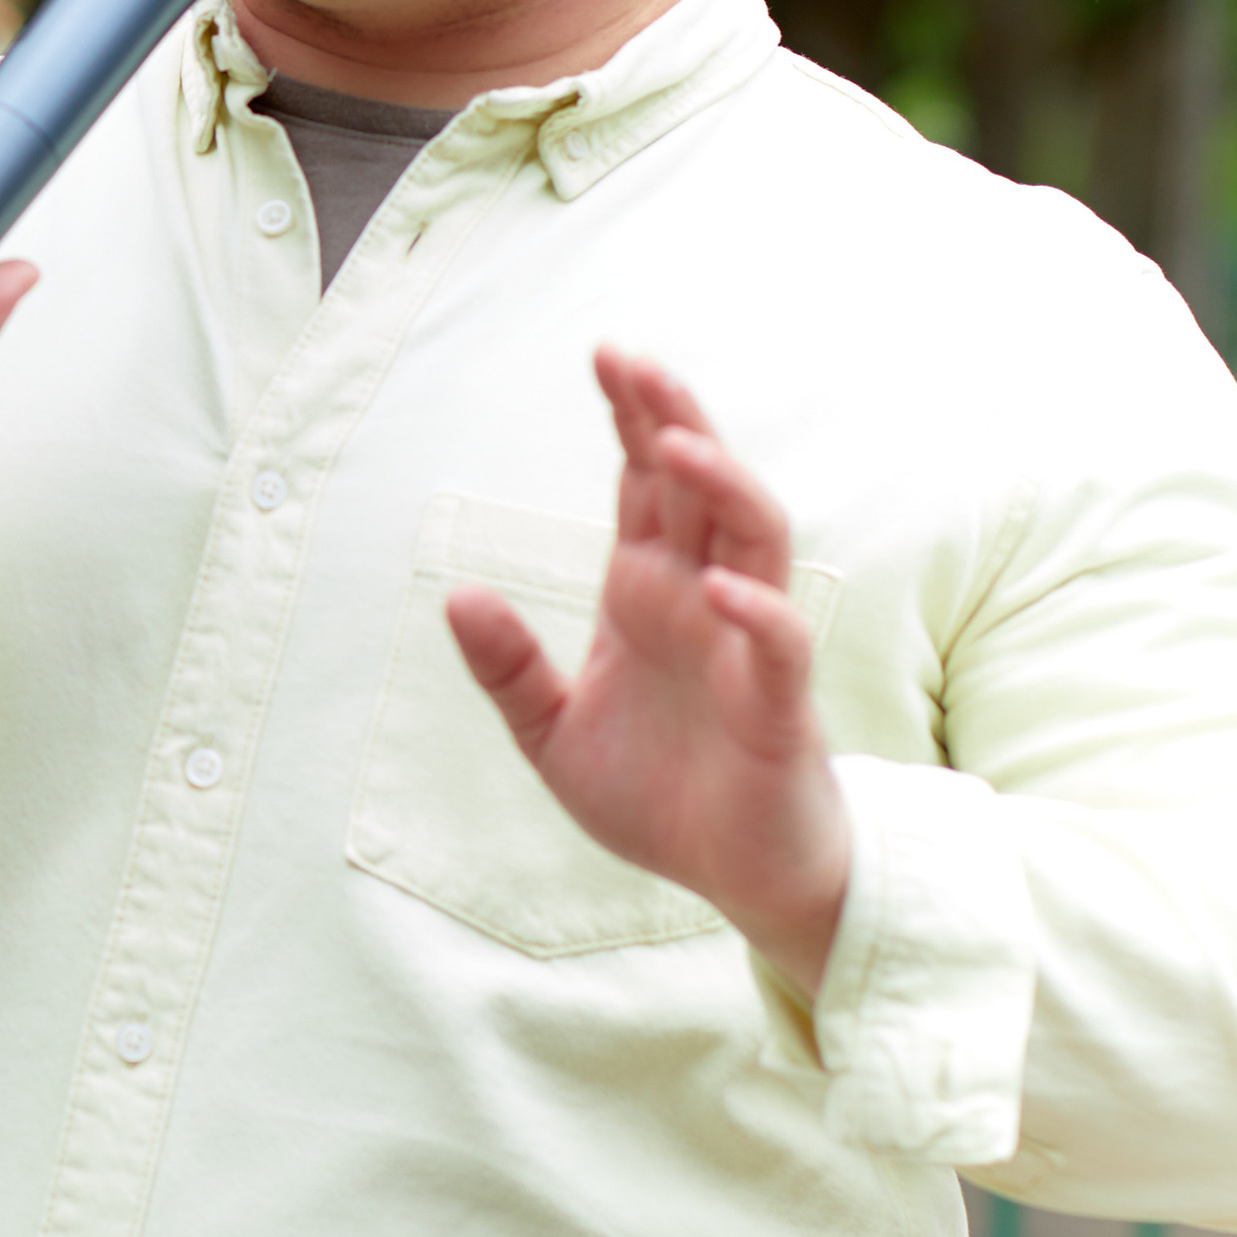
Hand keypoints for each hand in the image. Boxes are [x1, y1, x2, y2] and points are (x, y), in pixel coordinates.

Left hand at [444, 348, 850, 994]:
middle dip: (673, 419)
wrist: (735, 881)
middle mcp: (703, 602)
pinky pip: (780, 645)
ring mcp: (747, 647)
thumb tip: (456, 594)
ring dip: (723, 487)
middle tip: (634, 360)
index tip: (604, 356)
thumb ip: (508, 669)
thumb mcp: (551, 736)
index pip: (645, 486)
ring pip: (755, 539)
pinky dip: (758, 612)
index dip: (631, 421)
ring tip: (678, 443)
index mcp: (647, 595)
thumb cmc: (660, 797)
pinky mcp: (778, 708)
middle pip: (701, 487)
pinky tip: (722, 587)